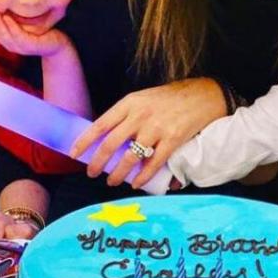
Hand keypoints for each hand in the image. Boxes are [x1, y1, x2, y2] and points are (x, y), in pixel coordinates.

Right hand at [0, 4, 69, 56]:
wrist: (57, 46)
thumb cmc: (40, 33)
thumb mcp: (23, 23)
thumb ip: (12, 16)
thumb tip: (2, 0)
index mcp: (6, 39)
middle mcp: (9, 44)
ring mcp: (18, 47)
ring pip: (2, 34)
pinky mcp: (29, 46)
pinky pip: (16, 35)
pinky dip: (10, 26)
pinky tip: (6, 17)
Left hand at [69, 78, 225, 186]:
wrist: (204, 94)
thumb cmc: (171, 97)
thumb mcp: (144, 98)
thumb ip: (128, 115)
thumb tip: (108, 138)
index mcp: (130, 103)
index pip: (100, 124)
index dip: (84, 141)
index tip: (73, 153)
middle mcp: (140, 115)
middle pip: (111, 144)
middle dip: (98, 162)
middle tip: (92, 172)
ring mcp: (156, 128)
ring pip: (130, 157)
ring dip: (118, 173)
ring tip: (112, 181)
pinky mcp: (172, 140)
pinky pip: (153, 163)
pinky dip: (142, 176)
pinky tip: (136, 182)